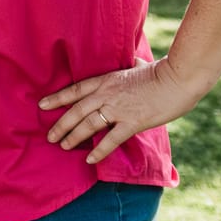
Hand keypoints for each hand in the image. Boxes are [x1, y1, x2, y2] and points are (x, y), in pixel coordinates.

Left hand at [40, 57, 205, 164]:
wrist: (178, 79)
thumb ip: (130, 66)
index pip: (75, 90)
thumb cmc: (161, 71)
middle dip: (61, 124)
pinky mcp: (132, 122)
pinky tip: (89, 159)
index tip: (42, 105)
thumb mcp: (137, 65)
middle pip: (76, 110)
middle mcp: (107, 94)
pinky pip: (110, 139)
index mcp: (106, 80)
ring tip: (63, 146)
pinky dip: (98, 150)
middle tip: (50, 137)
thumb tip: (133, 61)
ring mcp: (118, 109)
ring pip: (88, 125)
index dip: (57, 98)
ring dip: (73, 137)